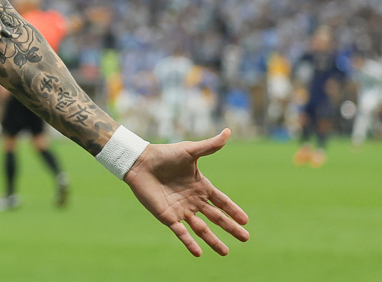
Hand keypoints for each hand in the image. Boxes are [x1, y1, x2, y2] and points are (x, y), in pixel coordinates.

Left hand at [124, 128, 249, 256]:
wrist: (139, 161)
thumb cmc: (164, 154)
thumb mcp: (190, 150)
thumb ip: (210, 146)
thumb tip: (228, 132)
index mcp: (200, 186)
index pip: (221, 201)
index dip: (233, 210)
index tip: (245, 220)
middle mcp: (192, 200)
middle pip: (215, 217)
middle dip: (230, 228)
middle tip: (245, 238)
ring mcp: (180, 209)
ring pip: (201, 228)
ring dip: (213, 240)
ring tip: (225, 252)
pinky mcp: (167, 216)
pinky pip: (181, 232)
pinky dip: (189, 242)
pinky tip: (199, 253)